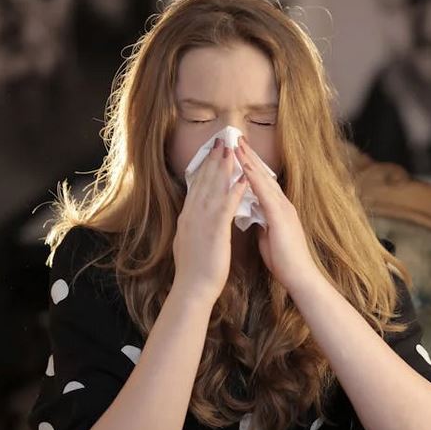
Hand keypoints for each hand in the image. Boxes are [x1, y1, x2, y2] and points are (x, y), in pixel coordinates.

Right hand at [173, 138, 248, 304]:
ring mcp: (202, 221)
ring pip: (213, 188)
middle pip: (204, 182)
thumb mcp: (189, 242)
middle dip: (214, 160)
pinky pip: (225, 206)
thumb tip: (195, 218)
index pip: (197, 187)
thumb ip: (193, 227)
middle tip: (222, 140)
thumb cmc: (194, 270)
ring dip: (223, 168)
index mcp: (188, 217)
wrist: (192, 288)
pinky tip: (242, 178)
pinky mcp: (214, 231)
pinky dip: (234, 190)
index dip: (205, 168)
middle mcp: (192, 215)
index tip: (212, 152)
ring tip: (232, 150)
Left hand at [234, 136, 321, 293]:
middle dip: (248, 155)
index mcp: (278, 208)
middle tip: (235, 137)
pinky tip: (244, 167)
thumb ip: (262, 221)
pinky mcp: (280, 216)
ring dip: (249, 160)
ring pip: (263, 179)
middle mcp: (282, 203)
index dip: (250, 166)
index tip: (237, 151)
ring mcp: (283, 208)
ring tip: (236, 144)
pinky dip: (253, 178)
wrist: (299, 276)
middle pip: (262, 174)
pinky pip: (265, 193)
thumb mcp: (269, 235)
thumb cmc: (284, 260)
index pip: (262, 182)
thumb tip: (252, 212)